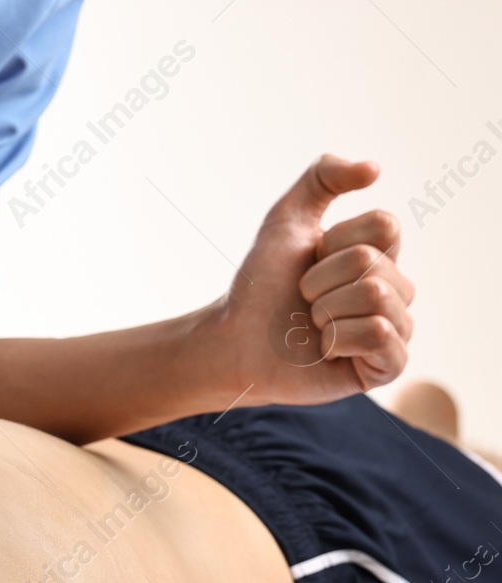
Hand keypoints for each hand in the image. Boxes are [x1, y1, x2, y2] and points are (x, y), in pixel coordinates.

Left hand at [202, 154, 414, 406]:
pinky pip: (379, 335)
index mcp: (381, 256)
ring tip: (310, 324)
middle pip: (372, 264)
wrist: (234, 340)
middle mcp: (396, 291)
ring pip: (377, 298)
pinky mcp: (385, 367)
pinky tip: (323, 349)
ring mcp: (394, 330)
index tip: (310, 261)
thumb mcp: (286, 218)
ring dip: (325, 310)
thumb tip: (375, 168)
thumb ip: (322, 177)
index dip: (335, 241)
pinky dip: (338, 338)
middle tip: (302, 300)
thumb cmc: (260, 285)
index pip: (384, 225)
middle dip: (320, 280)